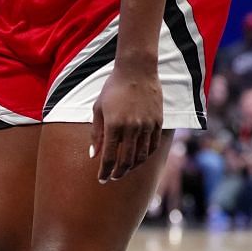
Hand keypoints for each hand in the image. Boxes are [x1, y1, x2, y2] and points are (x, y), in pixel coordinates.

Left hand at [90, 66, 162, 183]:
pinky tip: (139, 159)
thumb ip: (96, 134)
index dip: (104, 171)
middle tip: (113, 178)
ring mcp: (147, 125)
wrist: (137, 71)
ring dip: (132, 167)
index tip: (101, 179)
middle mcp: (131, 128)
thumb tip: (94, 156)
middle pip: (126, 161)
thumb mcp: (98, 109)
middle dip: (118, 173)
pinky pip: (153, 146)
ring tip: (125, 170)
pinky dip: (146, 156)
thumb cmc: (113, 88)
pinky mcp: (158, 122)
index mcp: (114, 125)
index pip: (109, 157)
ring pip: (141, 156)